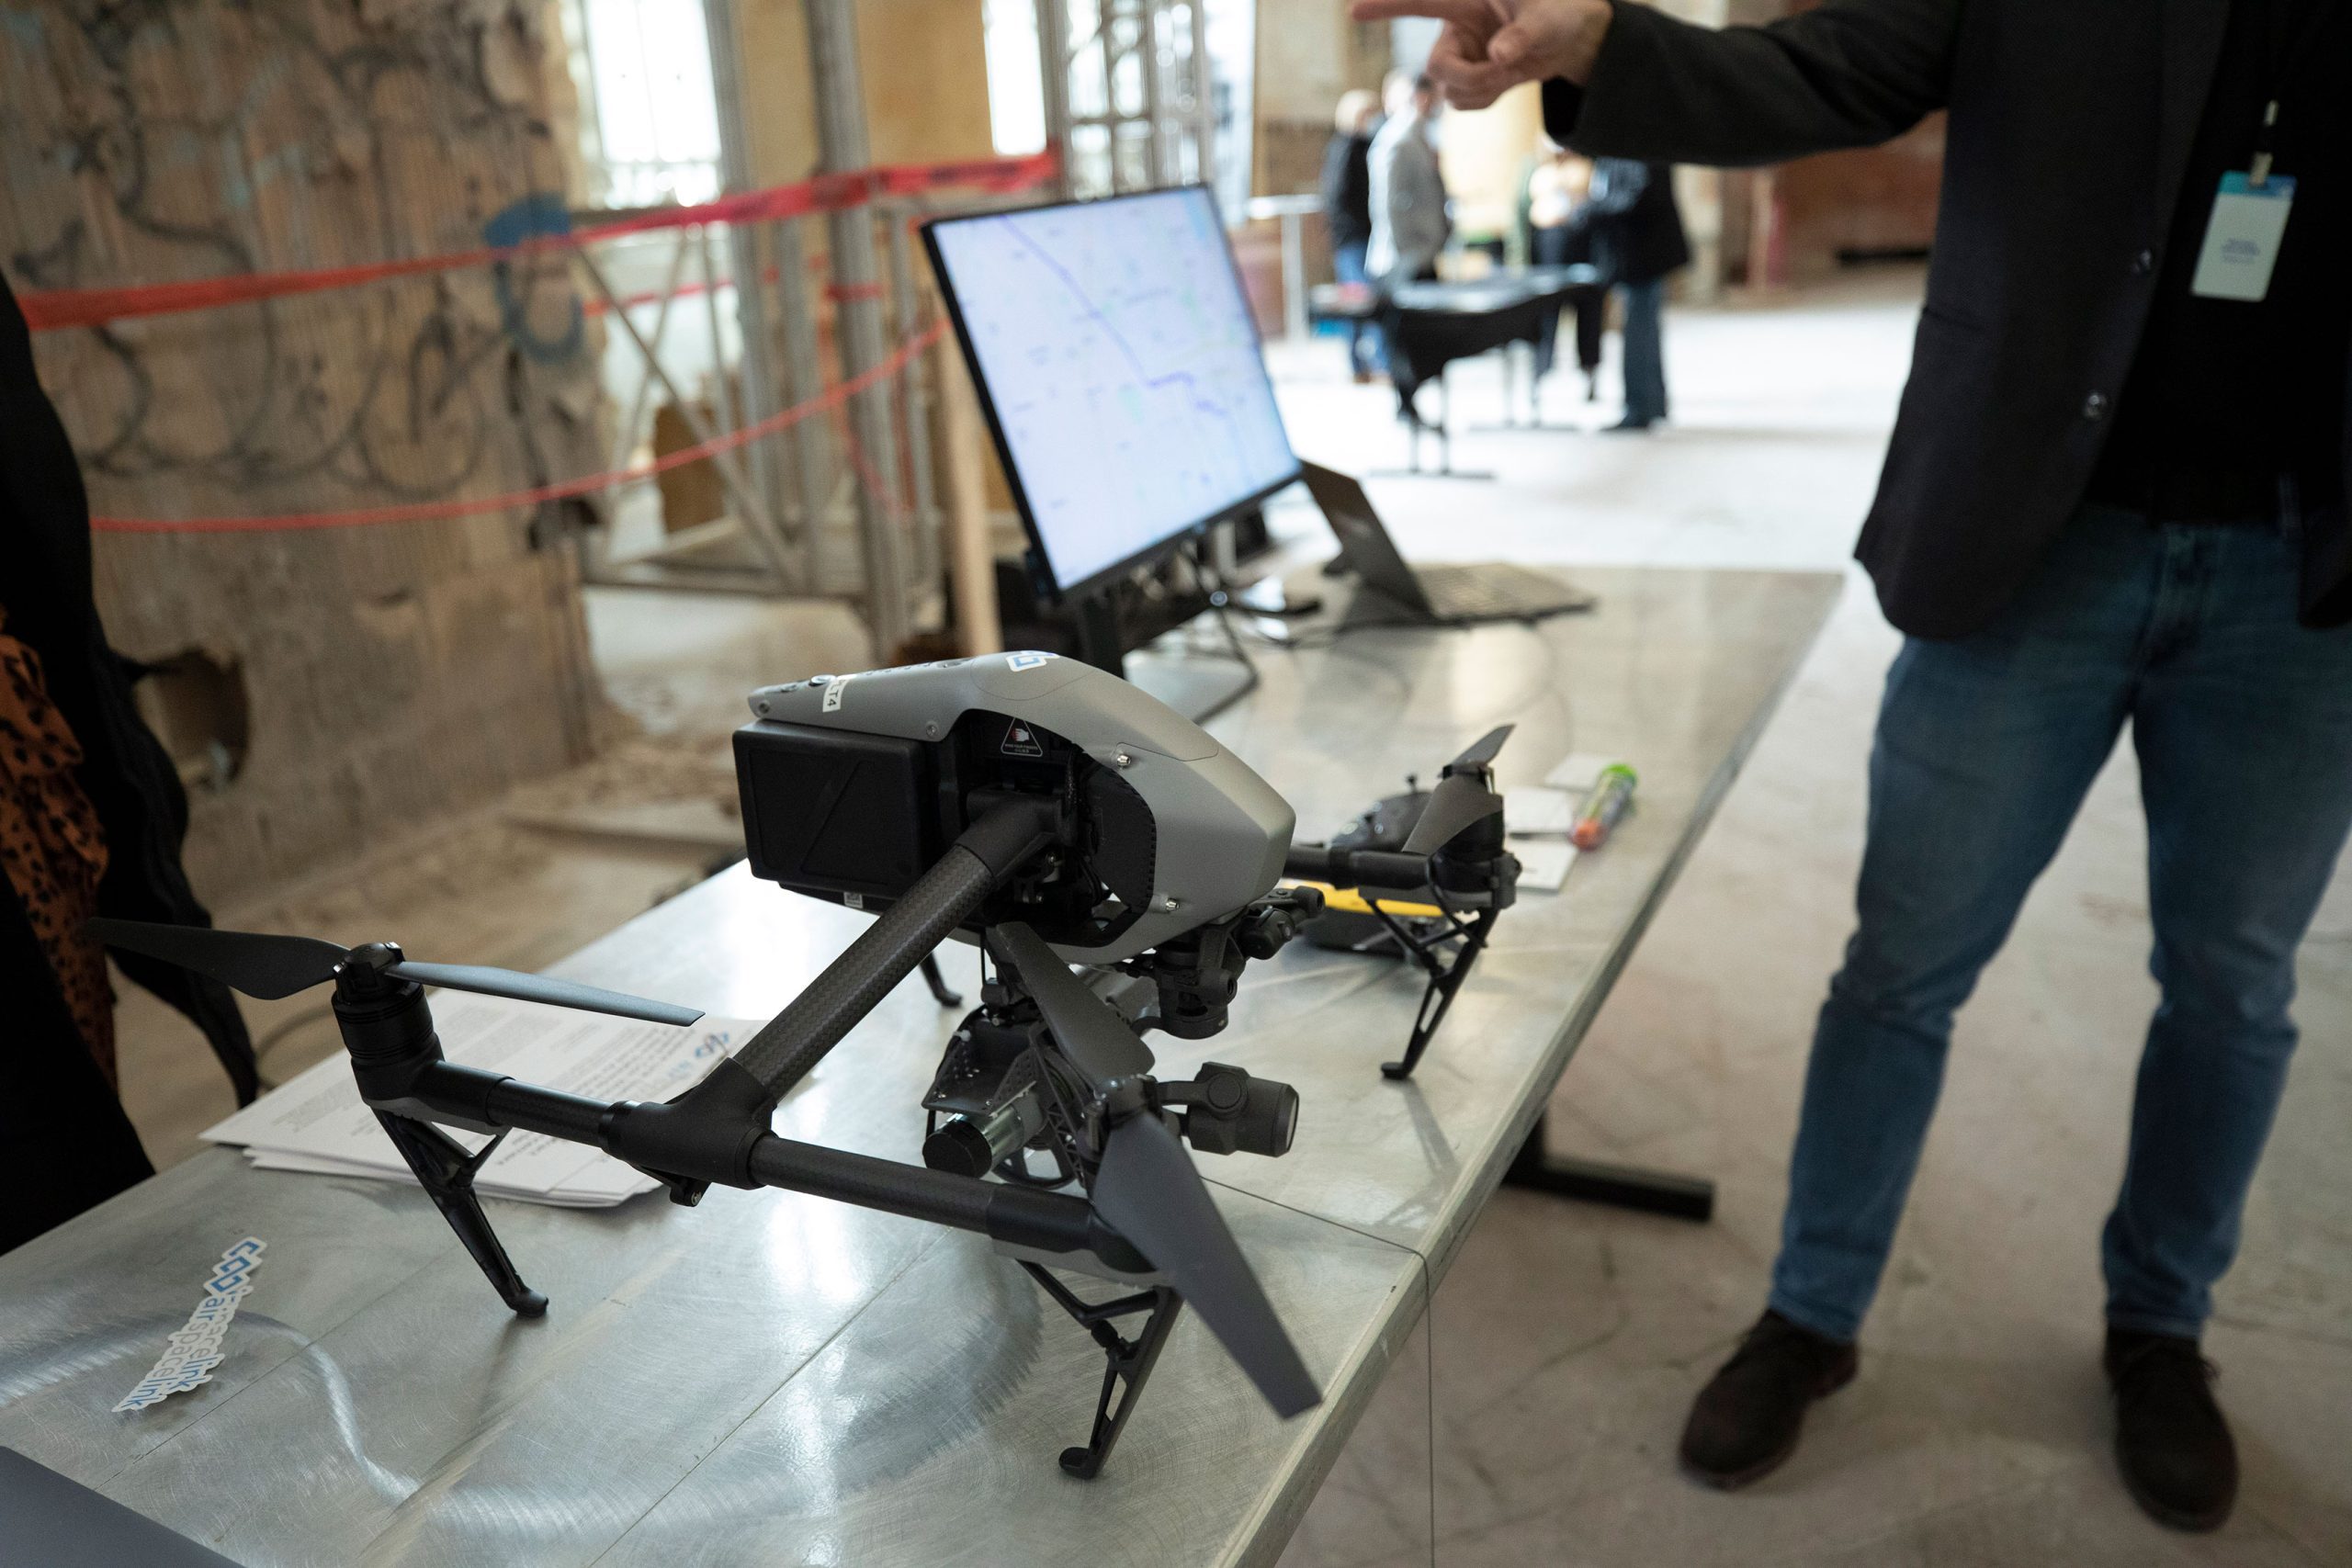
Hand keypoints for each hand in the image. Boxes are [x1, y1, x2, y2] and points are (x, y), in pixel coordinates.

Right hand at [1348, 0, 1612, 109]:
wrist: (1568, 38)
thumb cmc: (1557, 13)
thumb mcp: (1546, 21)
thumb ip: (1524, 36)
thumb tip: (1500, 57)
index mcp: (1466, 3)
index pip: (1419, 3)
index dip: (1385, 7)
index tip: (1353, 12)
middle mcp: (1456, 30)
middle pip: (1436, 67)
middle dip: (1468, 79)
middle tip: (1504, 73)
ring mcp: (1460, 57)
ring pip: (1450, 92)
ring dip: (1483, 91)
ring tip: (1512, 72)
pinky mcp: (1468, 80)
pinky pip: (1463, 104)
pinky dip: (1486, 101)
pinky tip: (1505, 82)